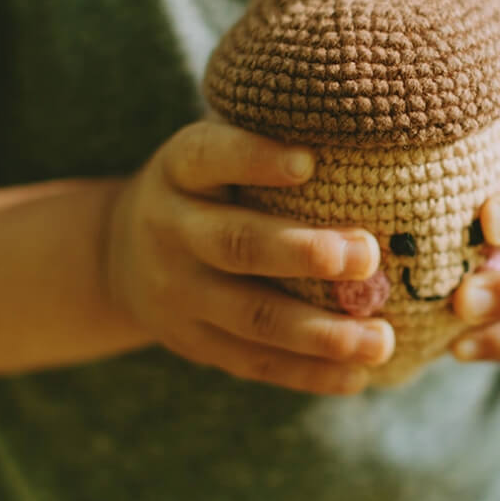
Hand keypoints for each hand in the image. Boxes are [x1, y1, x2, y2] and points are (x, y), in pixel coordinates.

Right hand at [105, 120, 393, 393]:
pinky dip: (307, 373)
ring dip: (319, 333)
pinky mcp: (194, 342)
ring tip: (380, 340)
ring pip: (250, 315)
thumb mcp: (210, 152)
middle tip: (367, 255)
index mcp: (178, 170)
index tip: (309, 161)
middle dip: (302, 253)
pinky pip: (253, 362)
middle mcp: (170, 230)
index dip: (254, 158)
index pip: (209, 156)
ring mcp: (178, 294)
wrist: (120, 254)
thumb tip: (363, 124)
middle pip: (236, 244)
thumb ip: (262, 138)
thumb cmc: (203, 188)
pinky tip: (357, 376)